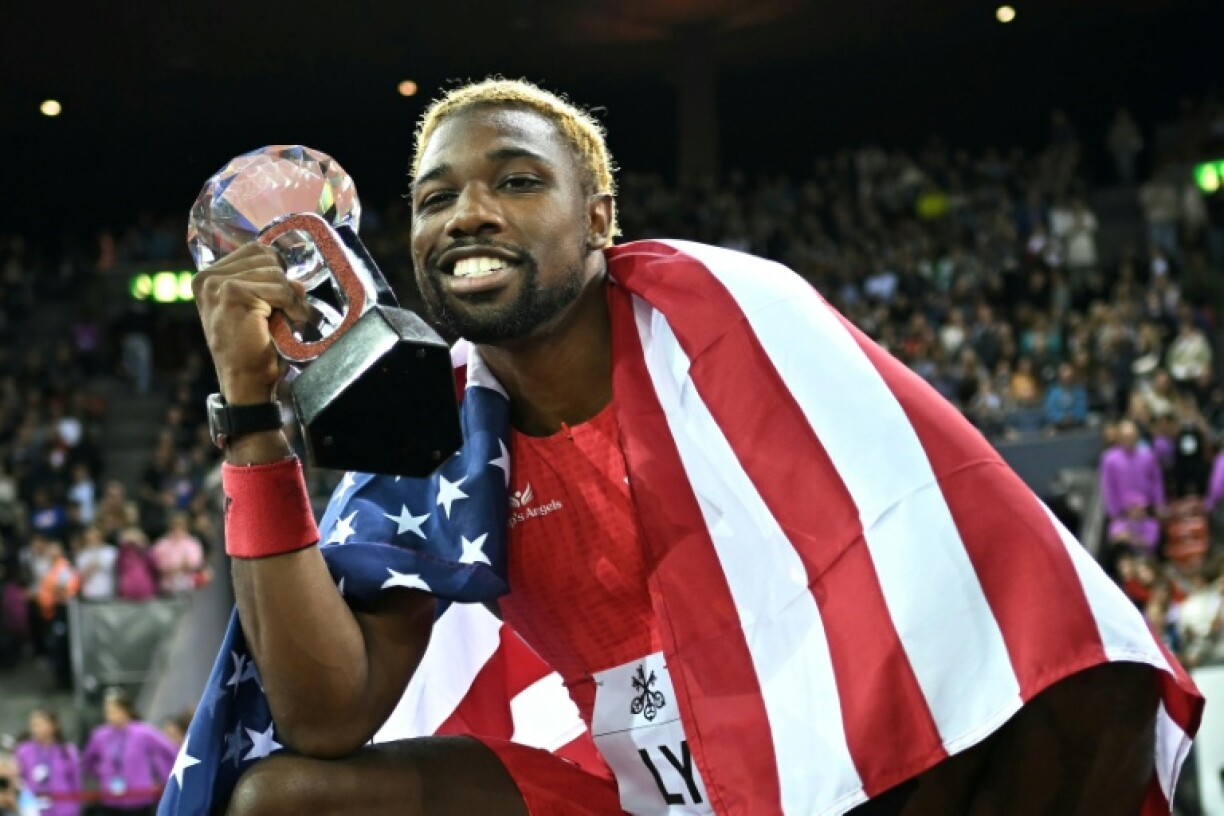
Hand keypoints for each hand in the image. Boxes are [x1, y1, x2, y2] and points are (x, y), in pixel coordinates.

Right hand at [192, 243, 312, 403]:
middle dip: (285, 284)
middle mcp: (207, 277)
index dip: (277, 271)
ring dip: (290, 297)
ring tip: (289, 318)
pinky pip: (279, 288)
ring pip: (275, 272)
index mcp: (208, 277)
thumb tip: (294, 272)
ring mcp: (217, 284)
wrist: (245, 382)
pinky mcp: (232, 293)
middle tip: (290, 311)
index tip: (281, 298)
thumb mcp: (257, 307)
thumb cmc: (253, 348)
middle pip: (265, 257)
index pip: (255, 251)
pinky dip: (292, 305)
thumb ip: (267, 283)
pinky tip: (290, 322)